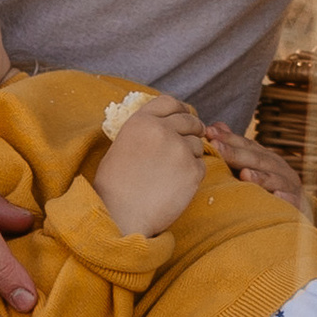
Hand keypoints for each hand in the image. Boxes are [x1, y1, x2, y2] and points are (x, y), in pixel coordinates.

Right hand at [95, 91, 205, 236]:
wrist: (122, 215)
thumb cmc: (115, 185)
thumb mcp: (123, 145)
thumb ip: (145, 130)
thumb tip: (165, 125)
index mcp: (141, 121)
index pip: (169, 102)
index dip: (179, 108)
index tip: (184, 115)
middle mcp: (162, 130)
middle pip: (190, 120)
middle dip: (193, 128)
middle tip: (192, 137)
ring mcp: (180, 150)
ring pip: (198, 144)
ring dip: (191, 153)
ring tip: (175, 170)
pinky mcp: (193, 171)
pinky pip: (201, 165)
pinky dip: (194, 172)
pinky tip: (178, 183)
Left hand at [203, 120, 308, 211]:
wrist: (297, 209)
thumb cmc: (267, 187)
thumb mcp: (251, 166)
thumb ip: (233, 148)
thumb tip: (214, 126)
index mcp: (265, 157)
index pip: (245, 145)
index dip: (227, 138)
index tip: (208, 132)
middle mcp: (277, 168)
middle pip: (256, 159)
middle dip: (235, 153)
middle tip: (215, 146)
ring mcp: (288, 185)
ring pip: (274, 179)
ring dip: (260, 177)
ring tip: (244, 174)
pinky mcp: (297, 204)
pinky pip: (291, 201)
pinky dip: (285, 198)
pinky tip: (277, 196)